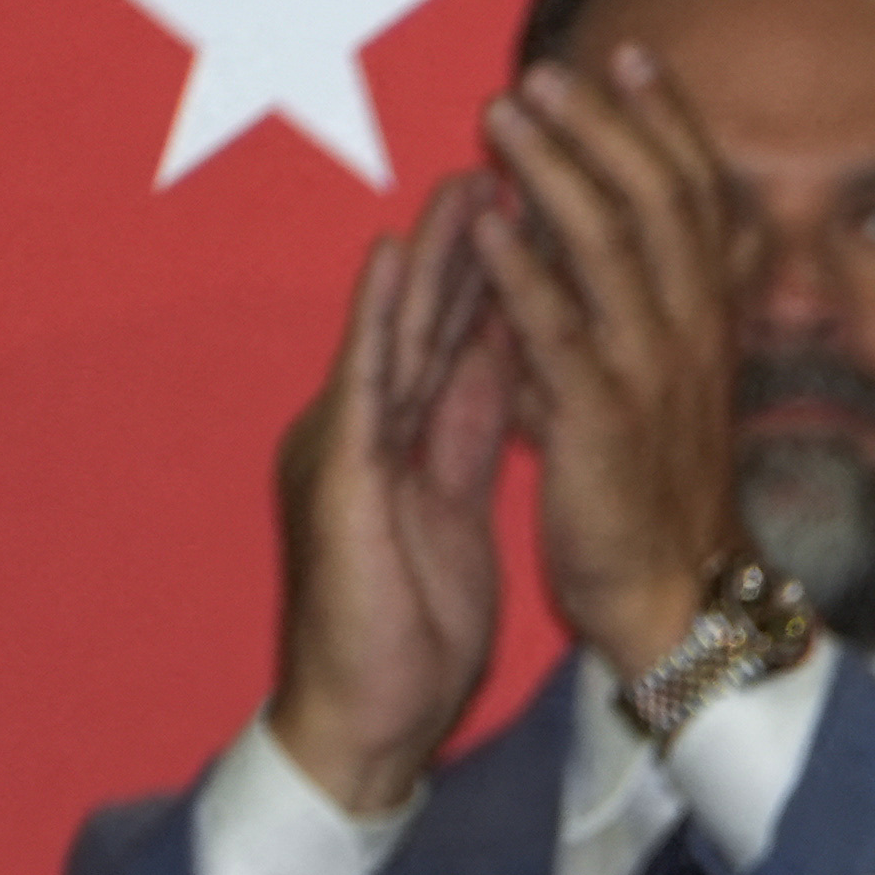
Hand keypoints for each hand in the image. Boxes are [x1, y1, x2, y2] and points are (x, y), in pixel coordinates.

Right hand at [265, 178, 520, 818]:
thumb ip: (466, 437)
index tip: (537, 201)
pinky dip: (381, 314)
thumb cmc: (407, 634)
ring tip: (465, 174)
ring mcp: (344, 442)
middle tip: (507, 154)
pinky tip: (396, 257)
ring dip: (430, 251)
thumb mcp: (453, 514)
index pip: (455, 336)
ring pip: (394, 326)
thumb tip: (500, 369)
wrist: (361, 720)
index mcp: (400, 441)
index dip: (494, 270)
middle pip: (425, 315)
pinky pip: (365, 378)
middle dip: (467, 238)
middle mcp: (365, 426)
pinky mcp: (337, 472)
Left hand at [470, 51, 743, 684]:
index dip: (667, 121)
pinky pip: (561, 330)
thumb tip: (555, 246)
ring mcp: (650, 374)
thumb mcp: (657, 385)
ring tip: (504, 114)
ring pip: (613, 246)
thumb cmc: (653, 495)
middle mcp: (690, 334)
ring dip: (555, 171)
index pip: (699, 196)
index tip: (628, 54)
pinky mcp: (601, 420)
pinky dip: (524, 271)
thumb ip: (613, 311)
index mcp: (706, 321)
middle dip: (605, 125)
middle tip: (548, 68)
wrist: (675, 596)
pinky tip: (487, 222)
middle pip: (660, 200)